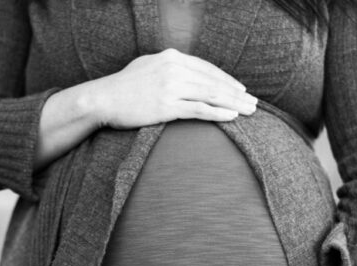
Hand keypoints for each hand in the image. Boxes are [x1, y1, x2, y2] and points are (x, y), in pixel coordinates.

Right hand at [90, 48, 257, 128]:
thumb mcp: (147, 66)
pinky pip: (199, 109)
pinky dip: (218, 113)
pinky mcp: (166, 106)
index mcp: (171, 57)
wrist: (102, 99)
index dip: (227, 80)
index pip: (207, 68)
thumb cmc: (123, 87)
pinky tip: (232, 117)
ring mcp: (171, 87)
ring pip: (211, 94)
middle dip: (237, 93)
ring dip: (234, 104)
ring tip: (249, 111)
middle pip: (213, 81)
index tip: (241, 90)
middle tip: (254, 103)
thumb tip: (184, 73)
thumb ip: (168, 67)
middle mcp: (174, 69)